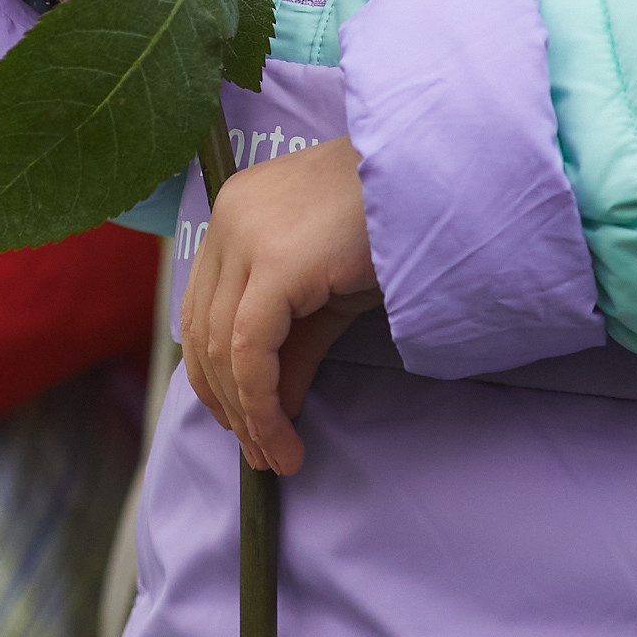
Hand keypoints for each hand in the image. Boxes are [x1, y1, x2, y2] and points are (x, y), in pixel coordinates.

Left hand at [180, 136, 379, 476]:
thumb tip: (273, 413)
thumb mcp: (331, 294)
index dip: (214, 374)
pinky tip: (284, 436)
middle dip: (227, 403)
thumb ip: (293, 347)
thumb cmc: (392, 226)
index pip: (202, 307)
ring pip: (223, 346)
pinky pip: (251, 349)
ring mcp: (246, 233)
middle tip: (260, 454)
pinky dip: (261, 402)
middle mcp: (228, 216)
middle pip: (203, 330)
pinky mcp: (275, 259)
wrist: (434, 180)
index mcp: (236, 212)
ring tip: (277, 457)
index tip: (242, 424)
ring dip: (247, 415)